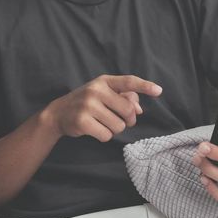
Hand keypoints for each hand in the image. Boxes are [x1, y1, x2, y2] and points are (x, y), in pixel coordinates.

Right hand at [44, 74, 161, 141]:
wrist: (59, 113)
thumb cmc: (89, 102)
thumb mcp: (105, 94)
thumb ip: (125, 98)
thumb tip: (139, 110)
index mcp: (104, 82)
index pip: (128, 82)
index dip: (145, 86)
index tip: (159, 91)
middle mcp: (96, 91)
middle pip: (128, 110)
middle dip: (129, 119)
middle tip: (122, 120)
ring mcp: (88, 106)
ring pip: (119, 125)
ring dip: (115, 129)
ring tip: (103, 123)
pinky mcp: (82, 122)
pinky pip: (106, 135)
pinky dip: (104, 135)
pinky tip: (95, 129)